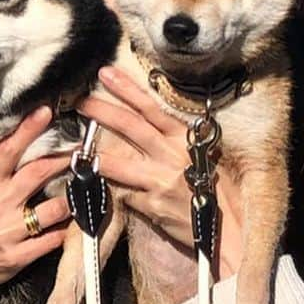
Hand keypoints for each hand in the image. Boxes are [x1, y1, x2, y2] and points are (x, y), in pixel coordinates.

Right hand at [0, 105, 76, 303]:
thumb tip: (26, 152)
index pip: (6, 152)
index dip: (26, 130)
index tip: (45, 111)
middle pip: (36, 173)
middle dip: (63, 160)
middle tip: (82, 152)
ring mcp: (9, 232)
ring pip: (54, 209)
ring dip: (73, 200)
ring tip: (84, 193)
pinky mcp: (19, 256)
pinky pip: (53, 240)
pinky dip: (65, 233)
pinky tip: (70, 227)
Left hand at [78, 65, 243, 281]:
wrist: (230, 230)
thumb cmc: (218, 192)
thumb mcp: (203, 158)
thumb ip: (175, 143)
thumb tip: (150, 126)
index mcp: (184, 140)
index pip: (151, 109)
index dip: (127, 90)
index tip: (105, 74)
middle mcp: (172, 156)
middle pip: (131, 128)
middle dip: (102, 112)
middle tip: (79, 102)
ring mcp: (160, 181)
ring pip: (118, 164)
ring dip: (94, 156)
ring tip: (73, 150)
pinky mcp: (152, 205)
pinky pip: (124, 195)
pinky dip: (112, 192)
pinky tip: (98, 190)